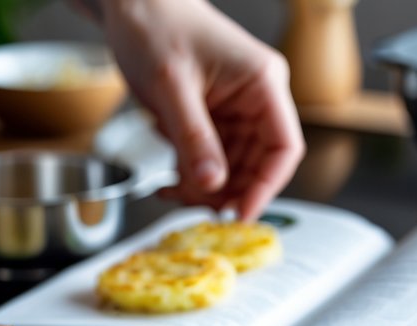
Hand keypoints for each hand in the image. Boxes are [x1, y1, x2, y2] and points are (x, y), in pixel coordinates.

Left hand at [95, 0, 304, 219]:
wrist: (132, 4)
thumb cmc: (156, 26)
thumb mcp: (172, 88)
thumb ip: (194, 139)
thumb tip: (213, 184)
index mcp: (262, 84)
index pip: (284, 148)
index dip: (266, 187)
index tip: (239, 214)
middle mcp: (256, 99)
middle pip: (257, 165)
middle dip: (227, 191)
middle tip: (195, 209)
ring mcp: (235, 110)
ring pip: (232, 168)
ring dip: (204, 188)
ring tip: (172, 191)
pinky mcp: (214, 118)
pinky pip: (211, 159)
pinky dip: (191, 175)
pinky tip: (168, 180)